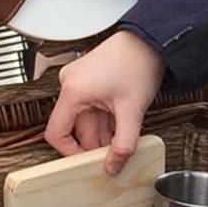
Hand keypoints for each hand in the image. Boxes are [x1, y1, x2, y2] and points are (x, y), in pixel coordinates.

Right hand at [44, 30, 165, 174]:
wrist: (151, 40)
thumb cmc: (138, 63)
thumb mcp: (132, 111)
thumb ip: (123, 144)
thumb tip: (113, 167)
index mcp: (73, 91)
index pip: (56, 133)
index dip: (70, 153)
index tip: (87, 162)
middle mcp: (70, 84)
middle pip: (75, 127)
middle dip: (94, 143)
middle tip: (113, 156)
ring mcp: (79, 81)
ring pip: (85, 119)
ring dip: (102, 132)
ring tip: (122, 140)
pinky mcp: (89, 79)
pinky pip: (91, 108)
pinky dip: (105, 120)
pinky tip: (121, 126)